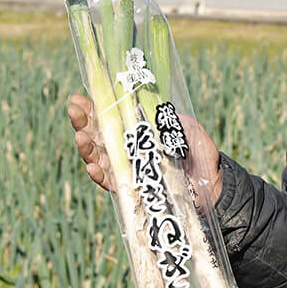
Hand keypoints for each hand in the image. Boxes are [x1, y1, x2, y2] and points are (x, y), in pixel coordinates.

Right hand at [68, 93, 223, 206]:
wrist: (212, 184)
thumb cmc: (198, 154)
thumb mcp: (190, 130)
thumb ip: (177, 120)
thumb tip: (163, 111)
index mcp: (137, 130)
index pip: (109, 116)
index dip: (91, 108)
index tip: (77, 98)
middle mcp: (127, 148)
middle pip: (96, 135)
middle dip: (82, 122)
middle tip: (74, 111)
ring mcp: (127, 169)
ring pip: (98, 158)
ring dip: (86, 148)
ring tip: (80, 136)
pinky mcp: (132, 188)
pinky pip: (110, 182)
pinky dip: (100, 175)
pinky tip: (93, 166)